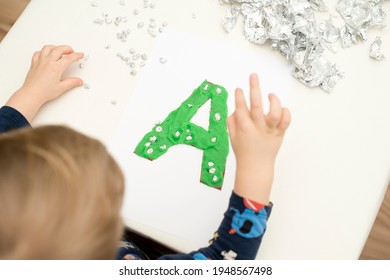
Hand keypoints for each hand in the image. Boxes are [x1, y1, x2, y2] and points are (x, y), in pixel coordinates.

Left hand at [6, 45, 83, 121]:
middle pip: (59, 49)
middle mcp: (48, 62)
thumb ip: (71, 83)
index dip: (76, 55)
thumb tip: (79, 81)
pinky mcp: (34, 63)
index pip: (69, 58)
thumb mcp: (61, 88)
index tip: (80, 55)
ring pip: (48, 48)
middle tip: (72, 52)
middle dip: (68, 48)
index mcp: (56, 68)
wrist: (31, 94)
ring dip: (56, 47)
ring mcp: (40, 61)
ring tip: (60, 50)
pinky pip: (39, 52)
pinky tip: (47, 54)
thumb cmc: (43, 92)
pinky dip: (44, 51)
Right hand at [227, 73, 290, 203]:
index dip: (239, 96)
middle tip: (253, 76)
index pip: (240, 107)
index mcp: (244, 127)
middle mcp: (257, 128)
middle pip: (256, 104)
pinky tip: (280, 109)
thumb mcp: (232, 136)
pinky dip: (285, 112)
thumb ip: (232, 121)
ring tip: (270, 95)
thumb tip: (236, 107)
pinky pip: (286, 121)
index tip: (238, 88)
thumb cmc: (243, 150)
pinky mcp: (280, 134)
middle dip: (254, 88)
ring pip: (274, 112)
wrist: (256, 167)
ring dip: (273, 101)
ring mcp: (270, 131)